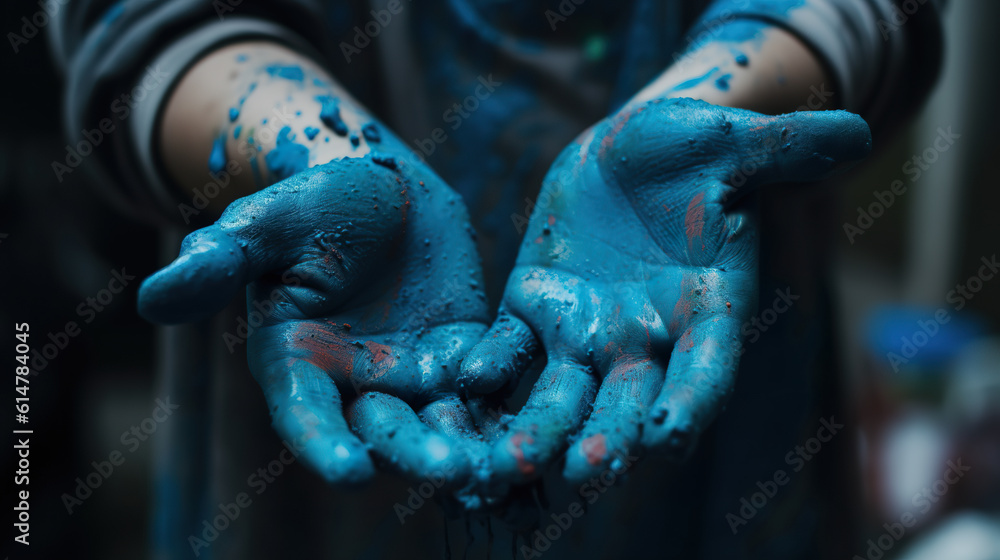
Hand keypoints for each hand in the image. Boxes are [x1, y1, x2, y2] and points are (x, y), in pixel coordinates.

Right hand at [139, 153, 494, 491]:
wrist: (383, 190)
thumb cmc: (314, 204)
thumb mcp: (267, 224)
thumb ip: (220, 262)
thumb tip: (151, 298)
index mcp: (299, 364)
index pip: (308, 417)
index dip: (325, 445)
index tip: (349, 473)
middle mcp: (357, 384)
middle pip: (385, 432)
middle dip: (416, 452)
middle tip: (453, 468)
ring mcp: (414, 374)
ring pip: (442, 422)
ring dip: (471, 444)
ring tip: (503, 464)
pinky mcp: (464, 355)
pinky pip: (486, 388)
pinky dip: (505, 408)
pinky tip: (541, 422)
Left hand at [459, 98, 870, 485]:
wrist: (630, 153)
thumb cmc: (693, 151)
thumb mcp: (736, 144)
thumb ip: (787, 149)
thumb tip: (857, 132)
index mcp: (704, 312)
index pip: (706, 369)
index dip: (692, 401)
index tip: (670, 434)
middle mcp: (646, 339)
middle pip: (630, 405)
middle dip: (609, 440)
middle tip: (584, 473)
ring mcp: (586, 332)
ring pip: (562, 396)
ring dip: (539, 429)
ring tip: (510, 461)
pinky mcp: (533, 309)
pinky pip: (506, 350)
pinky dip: (486, 368)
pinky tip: (462, 381)